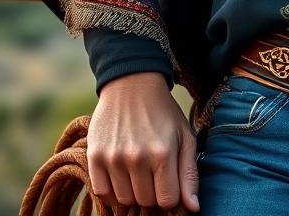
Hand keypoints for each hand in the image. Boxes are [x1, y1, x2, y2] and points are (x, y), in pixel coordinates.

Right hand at [87, 71, 199, 212]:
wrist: (131, 85)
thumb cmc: (163, 113)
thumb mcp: (184, 136)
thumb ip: (190, 174)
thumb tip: (193, 209)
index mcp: (163, 153)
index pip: (167, 201)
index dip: (170, 196)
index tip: (169, 182)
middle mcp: (137, 158)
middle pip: (145, 202)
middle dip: (152, 193)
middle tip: (153, 172)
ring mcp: (113, 158)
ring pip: (124, 200)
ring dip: (133, 191)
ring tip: (138, 169)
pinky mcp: (95, 157)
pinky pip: (102, 193)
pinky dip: (112, 189)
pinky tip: (121, 172)